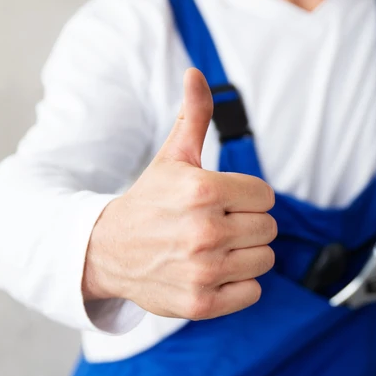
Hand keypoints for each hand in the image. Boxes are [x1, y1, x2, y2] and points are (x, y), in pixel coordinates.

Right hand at [82, 68, 276, 319]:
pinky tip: (211, 273)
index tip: (222, 202)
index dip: (247, 199)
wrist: (106, 251)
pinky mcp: (201, 303)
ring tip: (213, 250)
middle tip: (215, 226)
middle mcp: (204, 232)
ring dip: (245, 256)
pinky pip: (252, 293)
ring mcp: (202, 270)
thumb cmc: (149, 200)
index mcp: (203, 191)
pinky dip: (238, 286)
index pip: (266, 197)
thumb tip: (196, 73)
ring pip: (264, 261)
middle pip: (268, 229)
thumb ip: (194, 116)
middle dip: (247, 226)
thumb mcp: (172, 157)